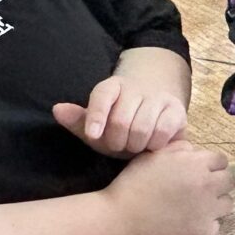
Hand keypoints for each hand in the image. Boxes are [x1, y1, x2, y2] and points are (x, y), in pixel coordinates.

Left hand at [54, 75, 188, 156]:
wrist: (155, 123)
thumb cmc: (120, 129)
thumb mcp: (97, 128)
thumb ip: (78, 122)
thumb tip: (57, 110)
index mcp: (112, 87)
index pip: (102, 95)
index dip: (96, 115)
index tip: (93, 135)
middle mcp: (136, 88)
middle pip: (120, 120)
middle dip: (116, 141)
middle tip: (118, 146)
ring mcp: (158, 97)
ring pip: (141, 129)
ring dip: (134, 146)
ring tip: (134, 147)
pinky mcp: (176, 110)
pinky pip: (161, 133)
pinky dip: (153, 146)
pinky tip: (151, 146)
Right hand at [106, 141, 233, 234]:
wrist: (120, 220)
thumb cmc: (133, 184)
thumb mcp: (153, 155)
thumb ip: (179, 148)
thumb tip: (194, 151)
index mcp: (196, 164)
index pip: (221, 160)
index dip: (210, 164)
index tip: (200, 171)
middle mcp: (207, 186)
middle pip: (229, 181)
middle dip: (217, 182)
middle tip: (201, 188)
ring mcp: (207, 212)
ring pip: (227, 204)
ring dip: (216, 203)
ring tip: (197, 205)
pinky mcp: (202, 234)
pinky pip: (216, 227)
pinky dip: (206, 225)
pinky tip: (189, 222)